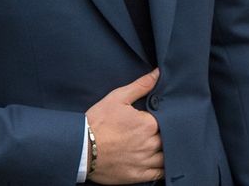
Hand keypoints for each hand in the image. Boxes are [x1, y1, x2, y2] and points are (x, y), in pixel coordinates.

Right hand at [86, 68, 162, 183]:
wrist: (79, 148)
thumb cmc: (97, 122)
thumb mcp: (117, 98)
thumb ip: (141, 85)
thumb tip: (158, 73)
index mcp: (148, 124)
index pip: (168, 120)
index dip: (167, 118)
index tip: (161, 117)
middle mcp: (149, 144)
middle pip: (169, 139)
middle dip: (168, 134)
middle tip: (162, 130)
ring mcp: (144, 162)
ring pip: (167, 157)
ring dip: (168, 151)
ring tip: (164, 146)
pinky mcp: (137, 176)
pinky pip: (159, 174)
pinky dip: (164, 169)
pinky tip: (163, 163)